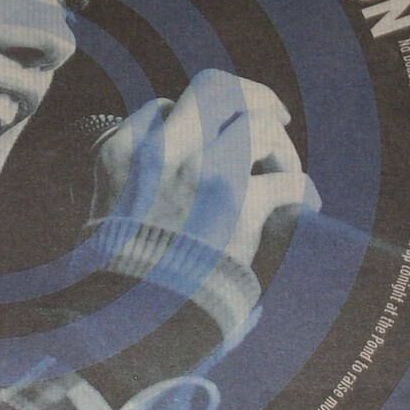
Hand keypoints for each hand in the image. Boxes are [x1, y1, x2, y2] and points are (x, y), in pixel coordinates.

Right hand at [88, 70, 319, 268]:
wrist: (131, 320)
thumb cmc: (119, 277)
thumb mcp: (104, 212)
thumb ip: (130, 179)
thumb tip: (165, 162)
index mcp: (126, 152)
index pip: (165, 106)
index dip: (194, 121)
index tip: (211, 141)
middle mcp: (164, 152)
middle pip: (216, 89)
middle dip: (252, 95)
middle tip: (275, 115)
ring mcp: (203, 174)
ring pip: (260, 126)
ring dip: (281, 148)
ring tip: (286, 171)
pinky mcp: (240, 206)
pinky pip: (289, 181)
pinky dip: (303, 191)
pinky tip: (306, 205)